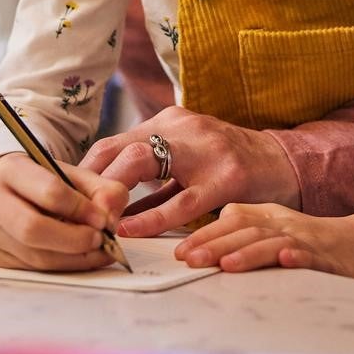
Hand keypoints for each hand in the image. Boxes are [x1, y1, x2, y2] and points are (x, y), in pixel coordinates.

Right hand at [0, 153, 128, 271]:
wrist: (13, 190)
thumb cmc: (45, 181)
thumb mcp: (75, 174)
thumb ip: (102, 189)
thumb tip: (111, 217)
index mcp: (9, 169)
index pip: (49, 192)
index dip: (81, 208)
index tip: (104, 218)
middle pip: (33, 229)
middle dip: (74, 239)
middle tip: (101, 240)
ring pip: (35, 256)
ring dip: (74, 258)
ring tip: (100, 251)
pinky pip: (34, 269)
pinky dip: (64, 266)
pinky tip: (82, 258)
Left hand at [78, 106, 299, 237]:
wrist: (286, 164)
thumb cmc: (230, 167)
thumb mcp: (187, 163)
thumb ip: (152, 180)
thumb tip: (106, 203)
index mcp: (171, 122)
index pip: (115, 142)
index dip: (86, 171)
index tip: (67, 198)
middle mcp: (184, 127)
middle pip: (122, 150)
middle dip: (93, 182)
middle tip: (74, 211)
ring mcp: (206, 150)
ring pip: (145, 165)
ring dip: (115, 196)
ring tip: (95, 221)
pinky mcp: (227, 178)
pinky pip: (180, 201)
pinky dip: (152, 218)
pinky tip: (132, 231)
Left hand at [176, 202, 353, 282]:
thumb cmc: (316, 244)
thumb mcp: (277, 232)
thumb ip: (246, 233)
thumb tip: (205, 241)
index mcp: (270, 217)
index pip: (232, 219)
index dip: (205, 234)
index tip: (179, 252)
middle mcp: (285, 224)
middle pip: (246, 230)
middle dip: (215, 244)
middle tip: (188, 259)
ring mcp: (308, 240)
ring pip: (274, 243)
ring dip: (248, 252)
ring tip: (225, 264)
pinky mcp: (331, 259)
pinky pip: (313, 256)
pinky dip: (298, 258)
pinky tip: (286, 261)